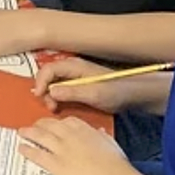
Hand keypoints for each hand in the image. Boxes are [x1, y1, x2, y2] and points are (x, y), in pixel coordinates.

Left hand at [18, 116, 135, 174]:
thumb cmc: (117, 165)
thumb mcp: (111, 144)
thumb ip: (102, 137)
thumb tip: (99, 132)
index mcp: (85, 129)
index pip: (67, 121)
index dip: (57, 123)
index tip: (53, 124)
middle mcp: (70, 136)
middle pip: (49, 125)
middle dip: (39, 125)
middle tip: (34, 127)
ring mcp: (61, 149)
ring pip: (40, 136)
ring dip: (28, 133)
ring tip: (21, 133)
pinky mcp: (56, 165)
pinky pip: (37, 154)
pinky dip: (28, 150)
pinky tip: (22, 149)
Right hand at [32, 58, 163, 114]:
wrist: (135, 95)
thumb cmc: (117, 91)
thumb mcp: (93, 94)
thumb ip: (71, 92)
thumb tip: (50, 91)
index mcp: (74, 66)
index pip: (48, 69)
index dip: (40, 82)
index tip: (39, 96)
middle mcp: (72, 69)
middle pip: (48, 76)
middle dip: (45, 91)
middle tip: (50, 106)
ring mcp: (76, 76)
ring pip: (54, 84)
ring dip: (51, 96)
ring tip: (56, 108)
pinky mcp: (79, 85)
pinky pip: (62, 89)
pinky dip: (58, 98)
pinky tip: (62, 106)